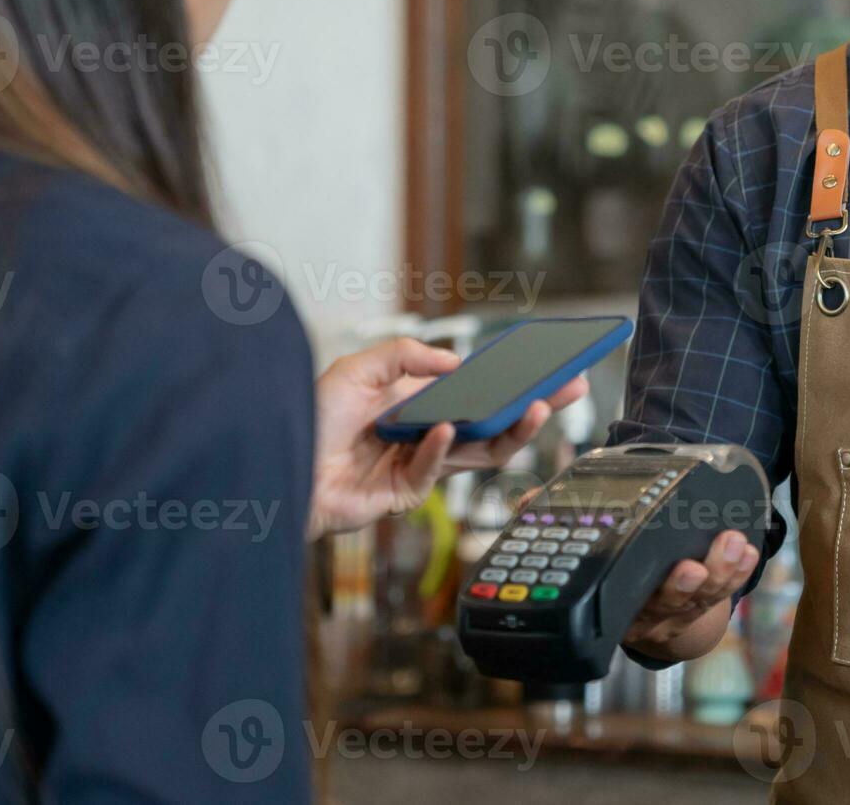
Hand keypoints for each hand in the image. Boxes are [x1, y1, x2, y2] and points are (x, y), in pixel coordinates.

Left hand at [307, 338, 588, 536]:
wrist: (279, 463)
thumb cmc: (312, 417)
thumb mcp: (358, 369)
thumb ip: (407, 355)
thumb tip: (457, 361)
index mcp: (420, 404)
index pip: (477, 393)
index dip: (511, 382)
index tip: (546, 367)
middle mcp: (426, 436)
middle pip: (493, 424)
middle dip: (533, 407)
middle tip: (570, 388)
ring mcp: (420, 467)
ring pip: (480, 452)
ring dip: (511, 430)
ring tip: (535, 408)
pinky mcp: (406, 494)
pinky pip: (433, 469)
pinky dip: (438, 447)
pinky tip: (442, 428)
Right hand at [622, 529, 759, 662]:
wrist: (639, 612)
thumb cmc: (624, 565)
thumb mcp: (616, 556)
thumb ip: (623, 529)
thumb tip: (612, 465)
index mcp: (616, 594)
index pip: (626, 591)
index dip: (645, 583)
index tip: (677, 568)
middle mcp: (641, 613)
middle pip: (665, 602)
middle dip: (684, 584)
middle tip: (698, 568)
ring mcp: (668, 619)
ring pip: (697, 601)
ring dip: (721, 573)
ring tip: (736, 545)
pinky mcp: (691, 618)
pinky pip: (715, 600)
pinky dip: (734, 577)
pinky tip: (747, 556)